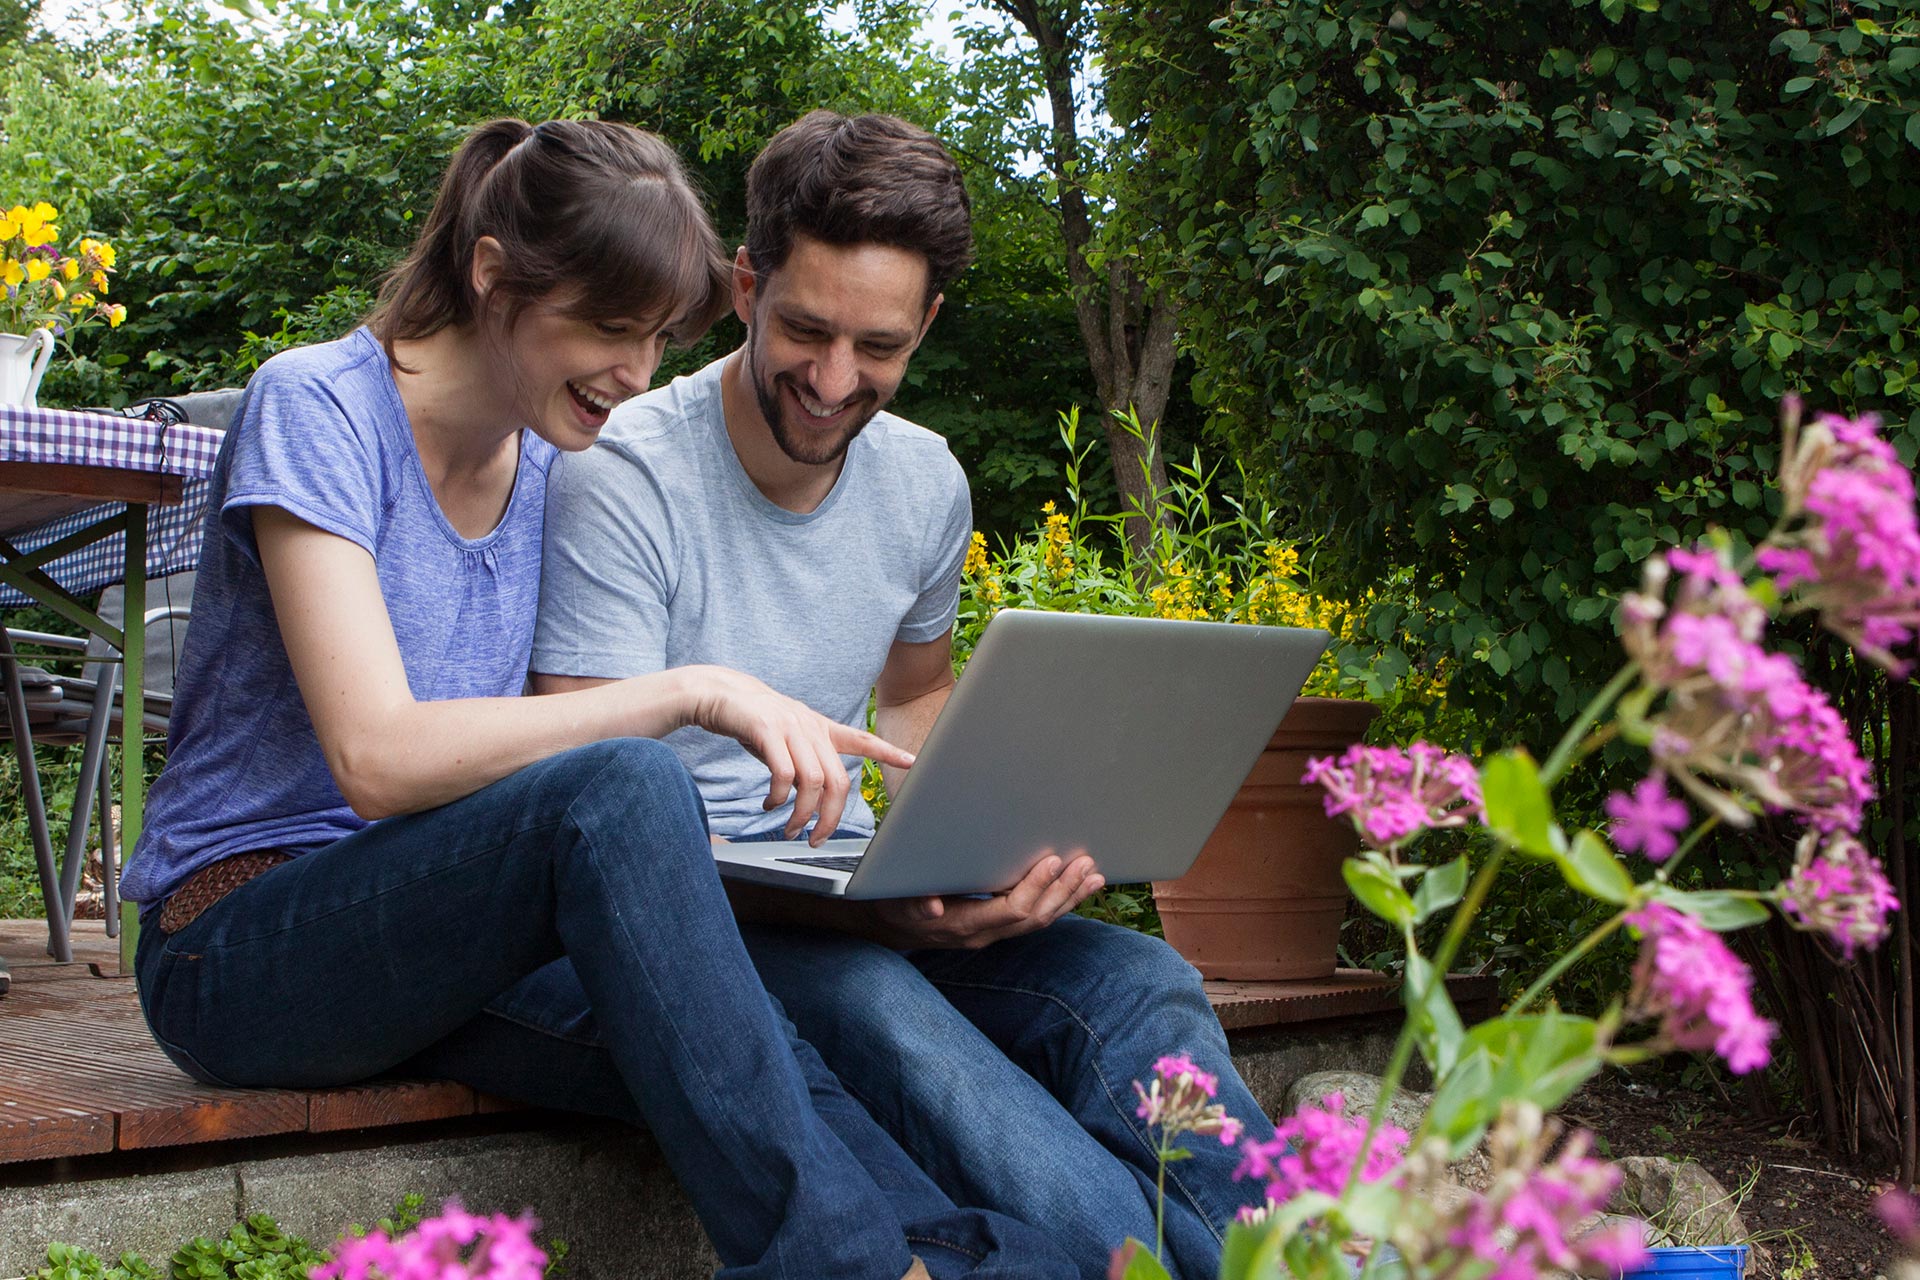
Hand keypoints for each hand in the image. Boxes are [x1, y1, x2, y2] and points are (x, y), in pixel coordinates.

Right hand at [686, 666, 913, 844]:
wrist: (719, 693)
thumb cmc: (753, 720)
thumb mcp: (787, 739)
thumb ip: (804, 762)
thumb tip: (812, 798)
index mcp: (819, 727)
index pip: (861, 739)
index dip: (887, 751)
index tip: (912, 760)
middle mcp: (810, 726)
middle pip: (837, 780)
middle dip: (830, 818)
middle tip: (817, 839)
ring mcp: (789, 727)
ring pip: (813, 781)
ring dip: (803, 815)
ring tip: (790, 830)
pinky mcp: (766, 731)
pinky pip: (783, 774)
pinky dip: (779, 798)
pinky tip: (770, 806)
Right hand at [869, 852, 1102, 948]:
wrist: (892, 928)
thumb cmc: (896, 905)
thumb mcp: (898, 901)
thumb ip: (914, 903)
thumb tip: (931, 905)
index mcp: (965, 925)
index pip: (1011, 910)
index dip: (1035, 887)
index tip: (1052, 861)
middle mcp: (985, 934)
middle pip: (1034, 917)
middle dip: (1062, 891)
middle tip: (1086, 864)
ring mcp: (994, 934)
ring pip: (1040, 920)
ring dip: (1069, 898)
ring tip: (1093, 876)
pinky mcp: (999, 927)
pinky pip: (1035, 918)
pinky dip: (1059, 902)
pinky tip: (1076, 887)